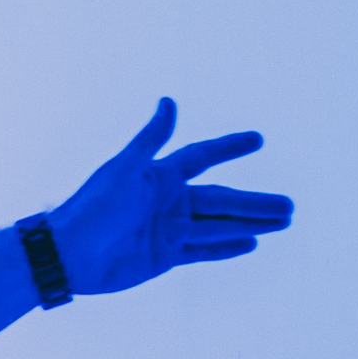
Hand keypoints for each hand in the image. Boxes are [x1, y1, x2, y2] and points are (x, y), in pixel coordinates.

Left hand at [45, 97, 292, 295]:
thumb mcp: (124, 168)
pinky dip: (226, 248)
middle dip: (256, 203)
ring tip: (283, 221)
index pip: (203, 157)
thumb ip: (151, 138)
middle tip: (290, 206)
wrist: (67, 253)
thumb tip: (169, 101)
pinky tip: (250, 244)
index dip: (229, 148)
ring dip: (251, 224)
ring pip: (220, 225)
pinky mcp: (164, 257)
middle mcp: (168, 201)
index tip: (258, 139)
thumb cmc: (92, 207)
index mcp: (160, 176)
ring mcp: (168, 230)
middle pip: (222, 199)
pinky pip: (203, 251)